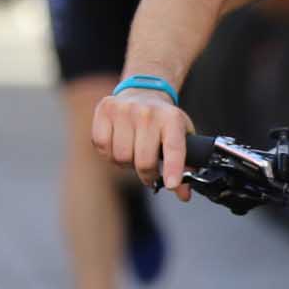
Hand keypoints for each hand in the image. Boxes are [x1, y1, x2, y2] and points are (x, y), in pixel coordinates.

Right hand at [90, 85, 194, 200]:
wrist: (143, 93)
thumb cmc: (163, 123)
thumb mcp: (181, 138)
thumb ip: (185, 167)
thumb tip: (183, 194)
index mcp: (172, 119)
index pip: (174, 148)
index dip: (173, 169)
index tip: (170, 184)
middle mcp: (149, 112)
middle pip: (143, 161)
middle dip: (147, 174)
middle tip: (149, 172)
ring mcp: (125, 109)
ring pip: (121, 157)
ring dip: (126, 163)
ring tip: (133, 153)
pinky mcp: (105, 109)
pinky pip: (102, 146)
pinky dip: (109, 153)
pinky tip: (118, 145)